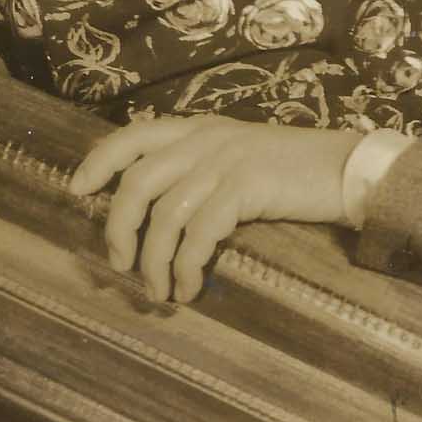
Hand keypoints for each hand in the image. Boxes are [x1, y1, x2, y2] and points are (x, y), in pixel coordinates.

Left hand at [67, 115, 360, 303]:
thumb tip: (157, 213)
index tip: (76, 192)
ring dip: (153, 262)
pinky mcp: (244, 188)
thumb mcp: (238, 156)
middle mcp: (204, 139)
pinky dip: (186, 267)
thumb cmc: (292, 170)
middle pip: (137, 182)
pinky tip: (189, 288)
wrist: (344, 169)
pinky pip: (198, 234)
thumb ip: (199, 169)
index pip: (132, 136)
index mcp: (197, 128)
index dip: (98, 162)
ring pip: (164, 215)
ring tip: (159, 292)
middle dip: (118, 228)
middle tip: (120, 264)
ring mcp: (224, 161)